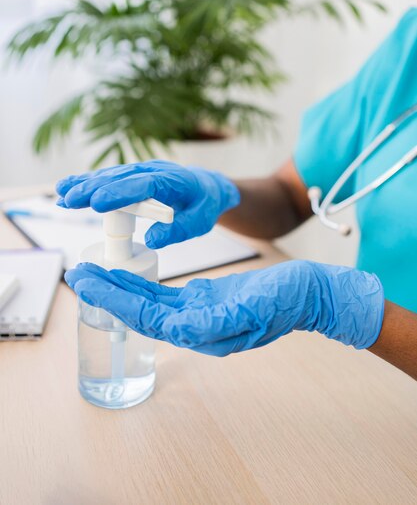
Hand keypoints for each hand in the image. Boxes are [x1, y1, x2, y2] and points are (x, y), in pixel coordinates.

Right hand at [56, 160, 239, 247]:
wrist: (207, 186)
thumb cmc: (203, 205)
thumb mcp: (200, 221)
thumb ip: (178, 231)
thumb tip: (153, 241)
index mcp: (173, 180)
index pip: (144, 184)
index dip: (120, 192)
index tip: (97, 203)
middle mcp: (153, 170)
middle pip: (120, 177)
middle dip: (94, 188)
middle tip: (69, 201)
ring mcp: (140, 170)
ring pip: (110, 175)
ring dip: (85, 184)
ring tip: (61, 195)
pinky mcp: (131, 176)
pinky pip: (108, 178)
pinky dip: (88, 183)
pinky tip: (67, 189)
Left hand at [65, 260, 384, 355]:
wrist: (308, 293)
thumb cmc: (285, 300)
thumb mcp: (253, 309)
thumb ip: (216, 322)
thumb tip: (177, 330)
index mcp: (202, 332)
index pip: (146, 317)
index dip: (114, 300)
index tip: (87, 281)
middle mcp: (194, 327)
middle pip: (141, 310)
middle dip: (108, 292)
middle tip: (79, 272)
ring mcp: (198, 313)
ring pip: (149, 302)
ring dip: (121, 287)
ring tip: (95, 270)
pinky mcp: (204, 299)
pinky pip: (165, 294)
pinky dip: (143, 284)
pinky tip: (128, 274)